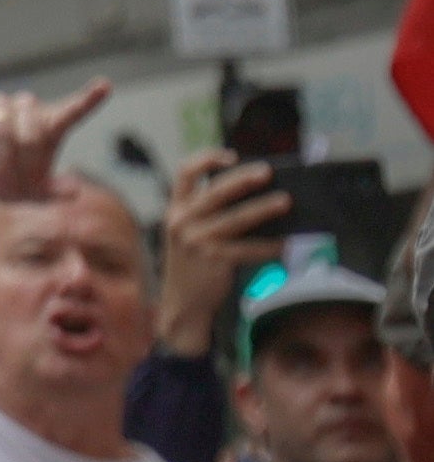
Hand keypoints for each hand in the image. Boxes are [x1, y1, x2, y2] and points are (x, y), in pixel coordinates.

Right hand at [0, 81, 107, 267]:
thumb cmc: (10, 180)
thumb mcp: (34, 193)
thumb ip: (53, 191)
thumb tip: (73, 191)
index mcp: (50, 126)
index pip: (73, 111)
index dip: (89, 98)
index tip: (105, 85)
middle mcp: (27, 109)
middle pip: (32, 133)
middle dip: (23, 168)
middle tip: (14, 196)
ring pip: (2, 127)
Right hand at [158, 149, 288, 358]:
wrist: (182, 304)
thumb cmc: (193, 266)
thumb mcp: (188, 235)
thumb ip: (209, 215)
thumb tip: (258, 198)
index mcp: (175, 210)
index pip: (184, 173)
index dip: (207, 159)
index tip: (231, 156)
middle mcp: (182, 222)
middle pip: (215, 192)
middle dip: (243, 179)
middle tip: (268, 172)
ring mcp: (197, 242)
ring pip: (236, 219)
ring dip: (264, 209)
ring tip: (286, 202)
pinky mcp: (214, 261)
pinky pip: (249, 249)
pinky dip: (270, 246)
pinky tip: (286, 244)